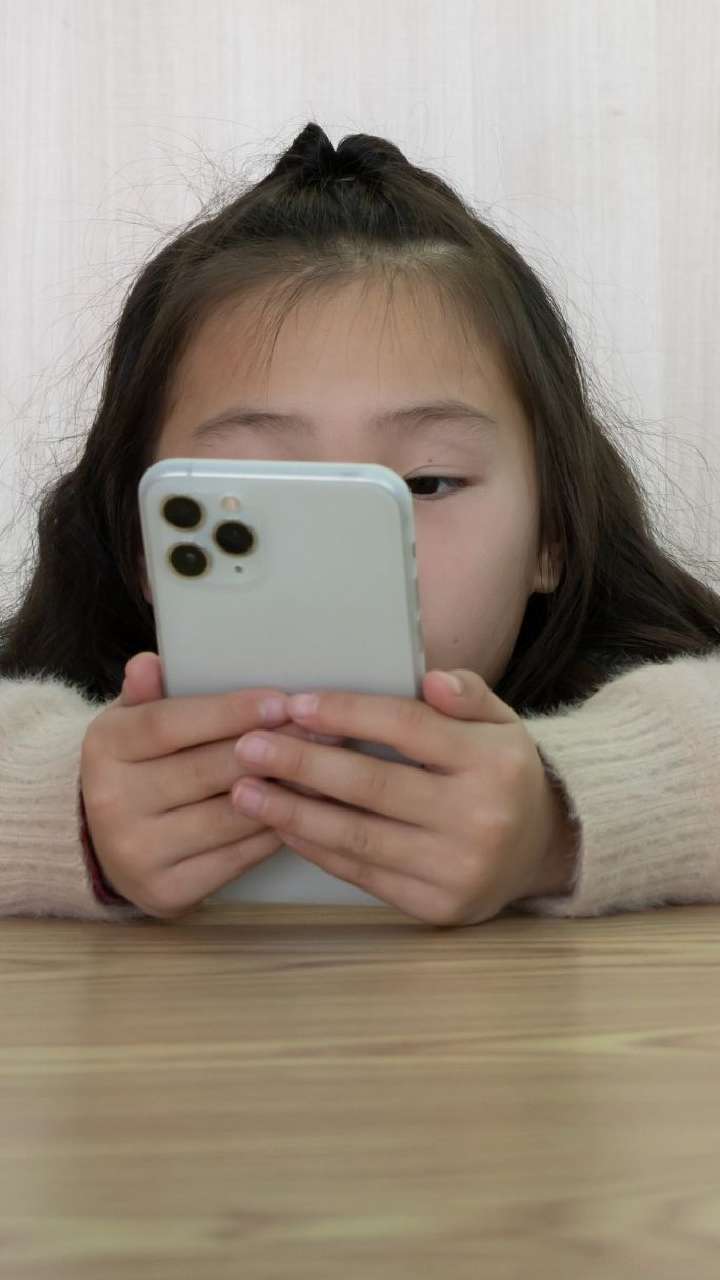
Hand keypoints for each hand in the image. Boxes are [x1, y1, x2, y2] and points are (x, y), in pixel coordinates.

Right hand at [80, 652, 340, 918]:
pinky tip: (307, 810)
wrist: (108, 841)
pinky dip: (277, 830)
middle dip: (272, 749)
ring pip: (230, 815)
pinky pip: (238, 856)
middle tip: (325, 731)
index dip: (229, 713)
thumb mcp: (133, 722)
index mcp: (104, 747)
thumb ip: (146, 694)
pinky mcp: (167, 890)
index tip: (281, 702)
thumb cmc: (141, 766)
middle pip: (207, 770)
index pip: (170, 724)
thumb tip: (148, 663)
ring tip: (328, 768)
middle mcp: (112, 802)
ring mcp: (138, 851)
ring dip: (286, 792)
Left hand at [231, 669, 577, 926]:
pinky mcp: (436, 906)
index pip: (406, 728)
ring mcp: (457, 869)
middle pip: (372, 785)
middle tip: (248, 748)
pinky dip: (317, 849)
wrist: (542, 850)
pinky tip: (283, 825)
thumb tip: (431, 680)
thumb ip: (468, 693)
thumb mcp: (501, 721)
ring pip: (358, 837)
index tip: (295, 705)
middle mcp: (479, 818)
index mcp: (493, 761)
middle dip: (301, 765)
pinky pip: (362, 874)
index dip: (346, 715)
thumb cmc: (503, 774)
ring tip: (246, 791)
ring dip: (293, 813)